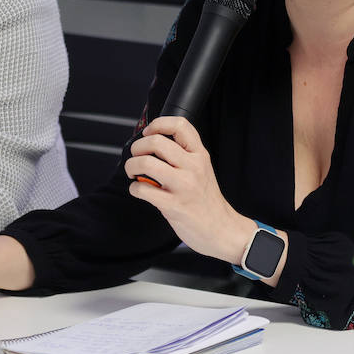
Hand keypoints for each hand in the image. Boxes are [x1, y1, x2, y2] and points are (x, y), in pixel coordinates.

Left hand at [125, 116, 253, 263]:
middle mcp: (193, 167)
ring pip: (146, 163)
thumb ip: (184, 155)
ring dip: (131, 166)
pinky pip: (142, 189)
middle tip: (136, 157)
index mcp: (200, 155)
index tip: (148, 133)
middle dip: (137, 148)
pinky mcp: (173, 205)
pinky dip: (135, 189)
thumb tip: (153, 144)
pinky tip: (141, 191)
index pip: (179, 125)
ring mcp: (183, 186)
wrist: (221, 228)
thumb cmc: (207, 200)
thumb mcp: (202, 169)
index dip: (158, 124)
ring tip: (134, 173)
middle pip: (156, 142)